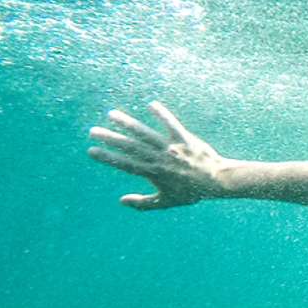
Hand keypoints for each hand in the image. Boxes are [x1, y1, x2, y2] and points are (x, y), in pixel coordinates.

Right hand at [87, 102, 230, 209]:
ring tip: (112, 114)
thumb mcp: (166, 202)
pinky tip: (151, 104)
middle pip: (131, 147)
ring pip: (146, 134)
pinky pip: (172, 125)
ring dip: (128, 124)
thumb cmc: (191, 192)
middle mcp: (160, 159)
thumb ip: (143, 203)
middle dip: (111, 139)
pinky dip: (162, 115)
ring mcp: (172, 148)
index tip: (91, 151)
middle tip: (93, 131)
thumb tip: (121, 201)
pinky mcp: (185, 139)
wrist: (216, 181)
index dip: (108, 158)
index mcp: (153, 173)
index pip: (125, 165)